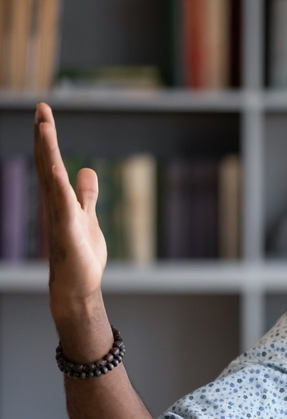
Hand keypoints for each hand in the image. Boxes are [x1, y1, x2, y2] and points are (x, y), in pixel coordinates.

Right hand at [34, 102, 107, 316]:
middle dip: (45, 137)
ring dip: (48, 153)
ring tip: (45, 127)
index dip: (47, 138)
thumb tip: (86, 170)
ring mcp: (60, 217)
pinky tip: (57, 170)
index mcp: (60, 198)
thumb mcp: (87, 216)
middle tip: (42, 108)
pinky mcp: (68, 232)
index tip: (45, 112)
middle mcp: (55, 203)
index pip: (51, 162)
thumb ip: (86, 194)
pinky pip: (64, 206)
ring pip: (52, 179)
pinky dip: (60, 188)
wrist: (77, 284)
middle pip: (47, 164)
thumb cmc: (81, 253)